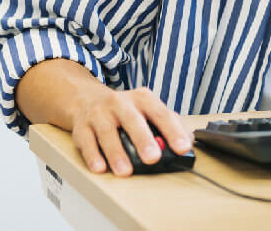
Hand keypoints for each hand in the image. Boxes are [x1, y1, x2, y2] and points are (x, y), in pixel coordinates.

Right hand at [69, 85, 191, 175]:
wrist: (85, 98)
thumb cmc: (124, 109)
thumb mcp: (147, 109)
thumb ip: (169, 124)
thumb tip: (188, 142)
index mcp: (142, 98)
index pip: (161, 113)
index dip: (173, 131)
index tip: (183, 148)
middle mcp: (120, 103)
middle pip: (132, 120)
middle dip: (143, 140)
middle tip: (153, 158)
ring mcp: (99, 114)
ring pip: (107, 133)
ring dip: (117, 153)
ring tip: (126, 171)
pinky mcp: (81, 127)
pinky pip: (86, 142)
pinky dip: (93, 156)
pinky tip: (100, 167)